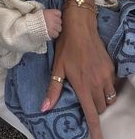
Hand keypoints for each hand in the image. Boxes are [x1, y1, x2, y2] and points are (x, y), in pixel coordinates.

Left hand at [41, 8, 115, 138]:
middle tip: (86, 103)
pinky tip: (97, 80)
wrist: (80, 28)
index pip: (92, 114)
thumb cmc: (66, 47)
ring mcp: (106, 76)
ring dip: (101, 100)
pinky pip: (112, 85)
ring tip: (91, 92)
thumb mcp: (57, 67)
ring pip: (109, 98)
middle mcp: (97, 84)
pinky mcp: (111, 68)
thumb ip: (53, 89)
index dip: (95, 130)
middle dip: (95, 110)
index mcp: (83, 86)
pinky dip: (106, 88)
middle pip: (101, 107)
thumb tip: (44, 108)